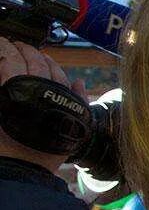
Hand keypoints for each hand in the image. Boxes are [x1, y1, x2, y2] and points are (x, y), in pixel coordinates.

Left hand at [0, 37, 87, 173]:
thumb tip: (79, 81)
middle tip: (18, 45)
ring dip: (11, 49)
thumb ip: (77, 102)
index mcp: (59, 96)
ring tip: (5, 44)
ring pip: (18, 60)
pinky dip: (2, 57)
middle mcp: (42, 90)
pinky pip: (4, 67)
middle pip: (35, 61)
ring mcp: (23, 91)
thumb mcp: (72, 127)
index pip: (53, 69)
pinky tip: (1, 52)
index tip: (39, 55)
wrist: (25, 164)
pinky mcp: (5, 94)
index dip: (45, 59)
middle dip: (26, 50)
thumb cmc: (46, 150)